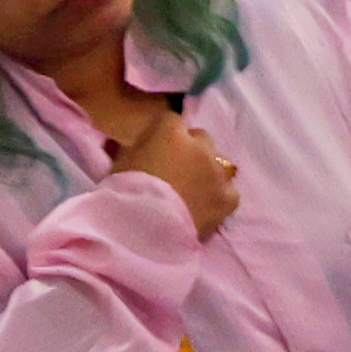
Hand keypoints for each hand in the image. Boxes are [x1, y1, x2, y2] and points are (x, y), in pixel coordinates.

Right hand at [107, 103, 241, 237]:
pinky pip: (228, 191)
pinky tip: (204, 208)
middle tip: (177, 171)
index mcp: (170, 132)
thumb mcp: (122, 161)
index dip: (166, 135)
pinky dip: (218, 198)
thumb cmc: (123, 193)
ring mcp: (217, 172)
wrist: (141, 231)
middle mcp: (199, 146)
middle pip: (201, 139)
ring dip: (207, 173)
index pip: (173, 120)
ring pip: (218, 164)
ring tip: (192, 193)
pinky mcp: (229, 197)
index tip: (159, 149)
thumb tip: (141, 143)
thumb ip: (138, 146)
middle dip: (191, 150)